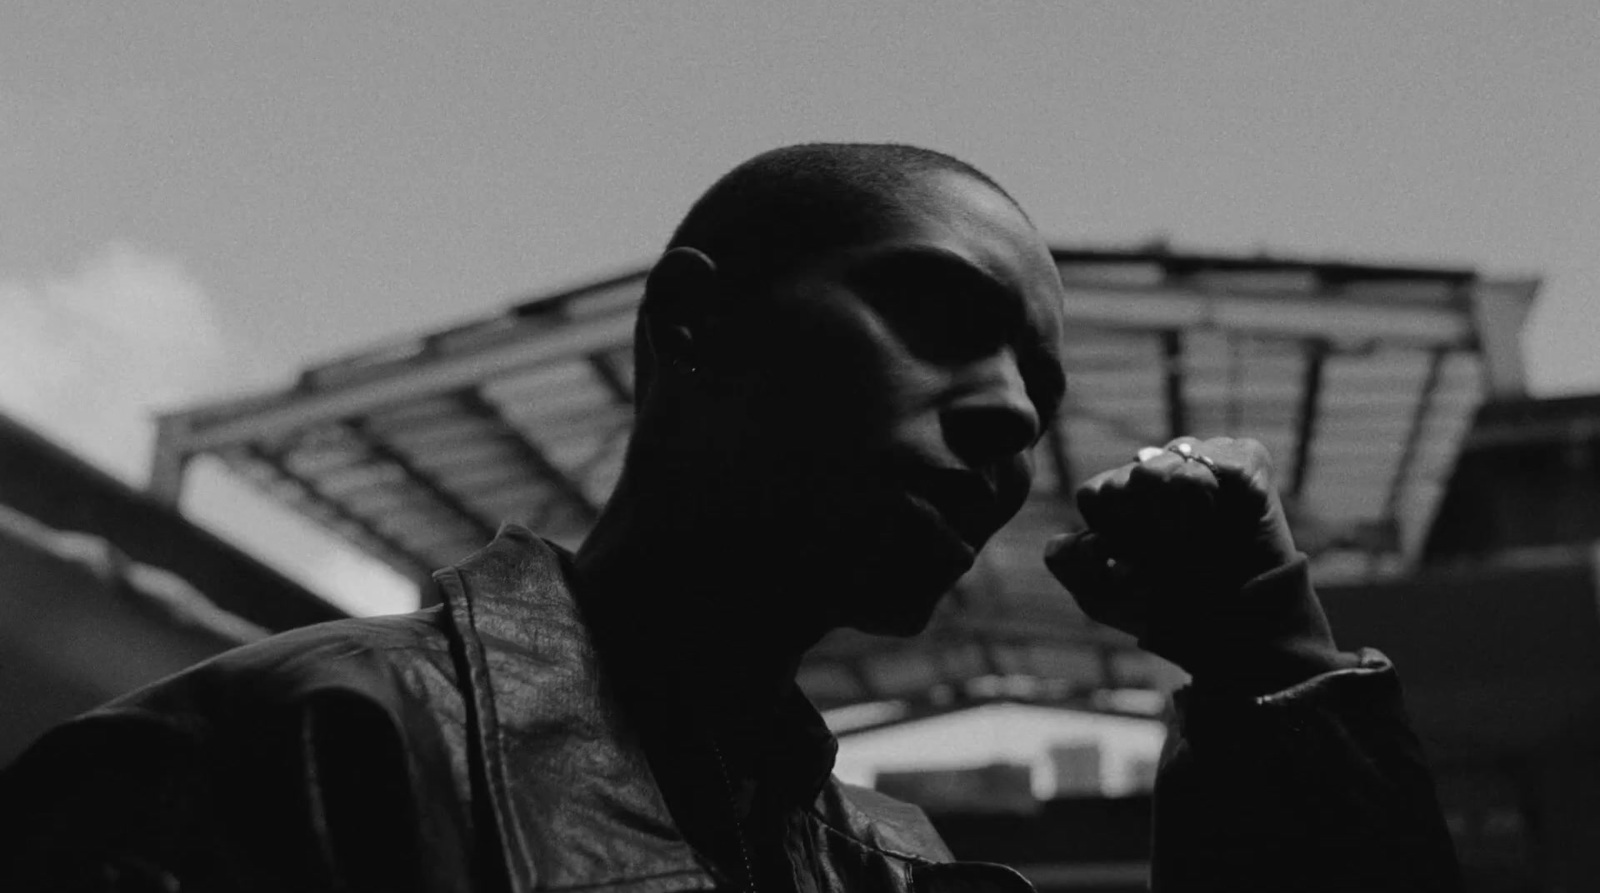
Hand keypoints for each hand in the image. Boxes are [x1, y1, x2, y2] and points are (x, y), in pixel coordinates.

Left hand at [1044, 436, 1317, 678]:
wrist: (1237, 630)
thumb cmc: (1171, 612)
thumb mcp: (1102, 595)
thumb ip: (1067, 560)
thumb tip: (1077, 526)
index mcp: (1128, 498)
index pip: (1096, 494)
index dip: (1111, 532)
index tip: (1134, 562)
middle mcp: (1164, 472)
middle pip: (1128, 476)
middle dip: (1143, 525)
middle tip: (1171, 549)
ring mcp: (1204, 462)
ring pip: (1159, 465)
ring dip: (1173, 514)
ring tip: (1195, 535)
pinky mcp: (1246, 460)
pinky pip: (1210, 459)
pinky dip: (1209, 494)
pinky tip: (1219, 518)